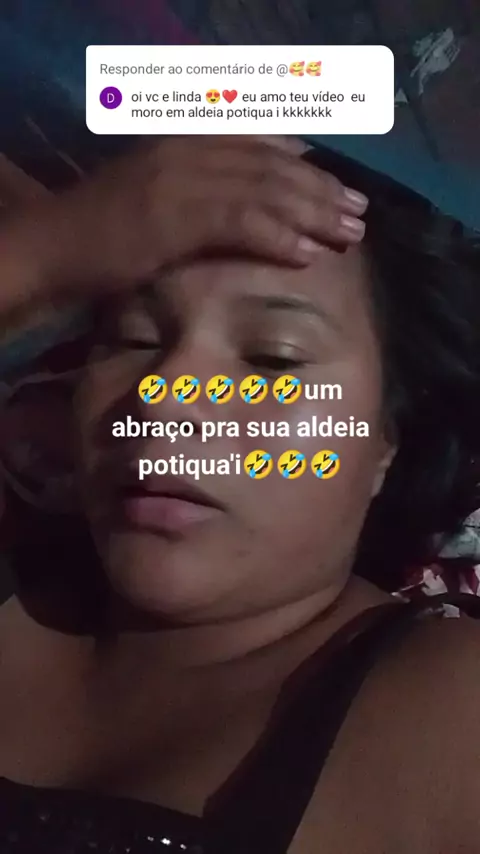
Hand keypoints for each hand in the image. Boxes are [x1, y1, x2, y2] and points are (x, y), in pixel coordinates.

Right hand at [34, 136, 368, 295]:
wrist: (56, 247)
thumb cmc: (106, 231)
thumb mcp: (159, 196)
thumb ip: (207, 192)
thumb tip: (257, 207)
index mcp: (188, 143)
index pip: (262, 147)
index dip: (308, 170)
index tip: (342, 192)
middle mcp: (190, 152)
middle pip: (273, 167)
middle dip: (321, 192)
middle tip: (359, 215)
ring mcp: (181, 181)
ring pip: (264, 191)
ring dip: (312, 214)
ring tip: (349, 235)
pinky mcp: (173, 217)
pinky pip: (237, 222)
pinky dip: (277, 236)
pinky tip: (308, 254)